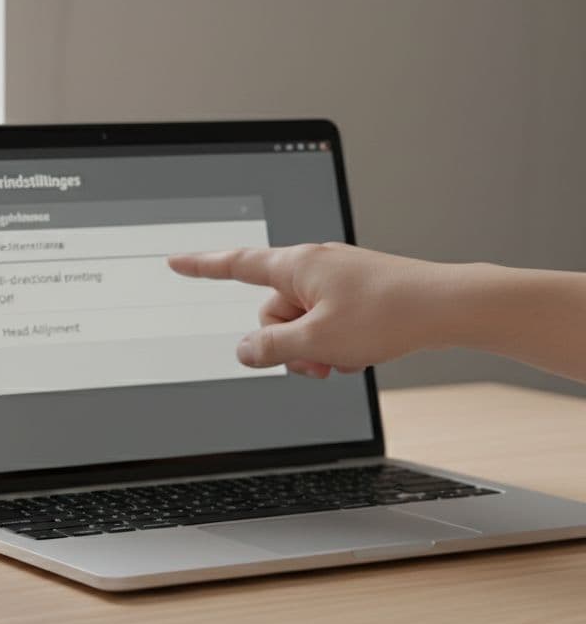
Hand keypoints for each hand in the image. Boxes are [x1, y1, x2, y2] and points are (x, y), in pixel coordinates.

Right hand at [167, 243, 448, 377]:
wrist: (447, 307)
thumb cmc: (387, 314)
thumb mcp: (315, 341)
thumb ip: (270, 348)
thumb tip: (244, 350)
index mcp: (296, 265)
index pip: (234, 264)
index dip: (200, 266)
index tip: (175, 261)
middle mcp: (312, 266)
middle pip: (271, 311)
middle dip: (286, 344)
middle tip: (316, 362)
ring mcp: (336, 279)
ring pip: (301, 322)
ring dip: (313, 349)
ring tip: (343, 360)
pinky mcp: (356, 293)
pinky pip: (326, 322)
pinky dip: (334, 343)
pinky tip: (358, 354)